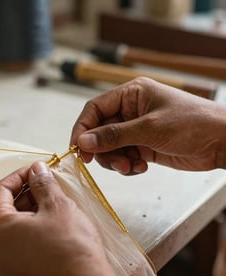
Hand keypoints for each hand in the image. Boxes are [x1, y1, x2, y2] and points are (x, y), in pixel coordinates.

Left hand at [0, 161, 114, 275]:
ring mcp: (3, 261)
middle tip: (44, 182)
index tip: (35, 169)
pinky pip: (15, 240)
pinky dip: (28, 225)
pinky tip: (47, 218)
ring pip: (10, 224)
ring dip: (27, 207)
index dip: (18, 175)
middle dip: (24, 191)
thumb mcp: (57, 205)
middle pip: (2, 207)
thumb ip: (42, 182)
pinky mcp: (15, 270)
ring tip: (49, 199)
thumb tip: (37, 170)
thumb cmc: (71, 248)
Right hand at [71, 77, 225, 174]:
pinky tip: (141, 166)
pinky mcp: (143, 145)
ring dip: (115, 160)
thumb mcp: (149, 128)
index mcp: (131, 94)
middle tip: (109, 163)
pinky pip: (123, 156)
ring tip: (131, 166)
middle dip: (102, 149)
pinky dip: (127, 165)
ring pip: (110, 146)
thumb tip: (83, 142)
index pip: (95, 109)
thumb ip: (114, 135)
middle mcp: (130, 110)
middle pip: (99, 130)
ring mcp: (136, 129)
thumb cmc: (192, 123)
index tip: (78, 148)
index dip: (83, 128)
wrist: (223, 142)